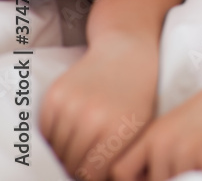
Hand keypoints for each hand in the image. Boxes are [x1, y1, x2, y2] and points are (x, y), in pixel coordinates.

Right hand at [41, 37, 157, 180]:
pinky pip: (45, 130)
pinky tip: (68, 134)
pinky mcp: (55, 95)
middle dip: (77, 168)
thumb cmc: (140, 90)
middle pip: (72, 162)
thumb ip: (121, 154)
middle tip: (85, 162)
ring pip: (56, 148)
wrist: (127, 48)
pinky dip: (53, 137)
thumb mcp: (141, 124)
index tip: (95, 173)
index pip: (92, 172)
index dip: (92, 178)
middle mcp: (92, 118)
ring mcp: (71, 105)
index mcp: (117, 129)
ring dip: (64, 154)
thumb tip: (103, 179)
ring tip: (78, 149)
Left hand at [110, 66, 201, 180]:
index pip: (120, 171)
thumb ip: (159, 151)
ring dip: (190, 175)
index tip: (148, 176)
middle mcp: (163, 143)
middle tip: (190, 159)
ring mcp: (185, 152)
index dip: (132, 180)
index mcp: (153, 134)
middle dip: (170, 177)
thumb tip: (148, 176)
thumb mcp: (179, 126)